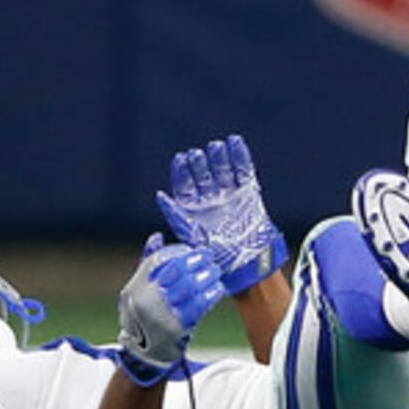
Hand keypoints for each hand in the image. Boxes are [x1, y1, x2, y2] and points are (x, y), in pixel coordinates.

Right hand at [115, 235, 225, 385]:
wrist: (144, 354)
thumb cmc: (145, 316)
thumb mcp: (138, 291)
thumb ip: (147, 264)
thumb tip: (156, 237)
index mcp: (135, 287)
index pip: (159, 260)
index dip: (179, 253)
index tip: (193, 250)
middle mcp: (144, 299)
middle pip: (176, 271)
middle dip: (195, 262)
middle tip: (208, 257)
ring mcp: (159, 314)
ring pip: (189, 287)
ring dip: (206, 276)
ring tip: (215, 271)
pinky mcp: (175, 327)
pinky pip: (197, 306)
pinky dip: (210, 294)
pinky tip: (217, 288)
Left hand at [154, 134, 288, 291]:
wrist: (246, 264)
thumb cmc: (216, 257)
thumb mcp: (189, 235)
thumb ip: (176, 214)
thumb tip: (160, 195)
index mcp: (194, 211)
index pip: (185, 185)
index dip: (182, 171)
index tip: (181, 158)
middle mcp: (211, 201)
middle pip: (203, 175)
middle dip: (200, 163)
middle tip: (197, 153)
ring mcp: (230, 196)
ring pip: (222, 170)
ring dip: (219, 157)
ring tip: (216, 145)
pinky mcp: (248, 194)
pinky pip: (243, 171)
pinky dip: (240, 157)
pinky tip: (235, 143)